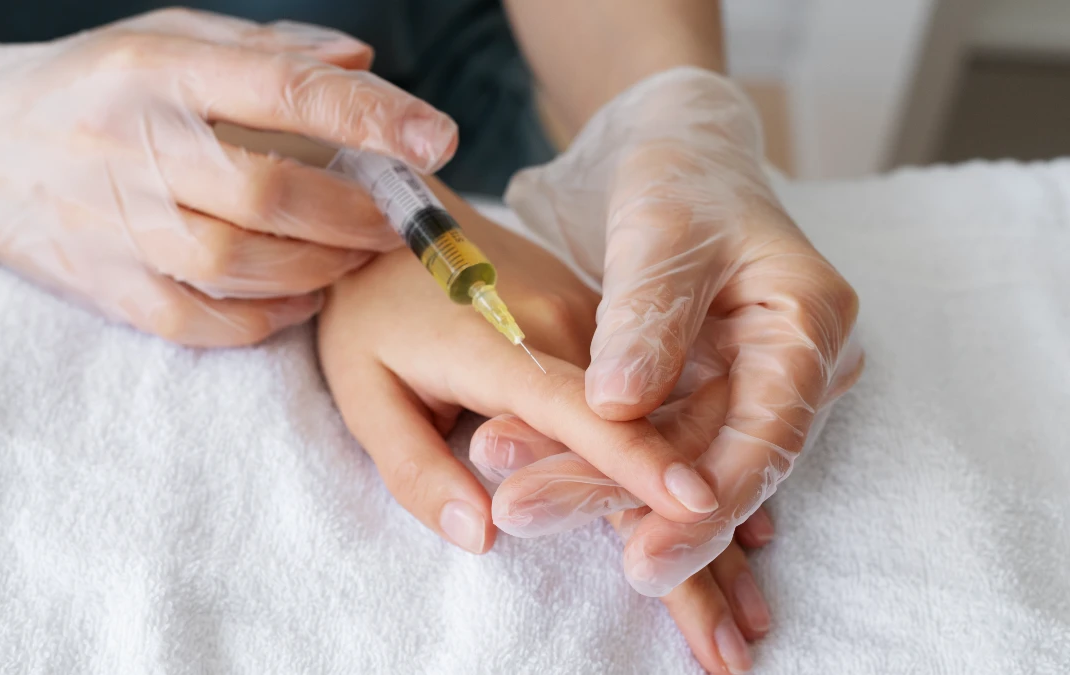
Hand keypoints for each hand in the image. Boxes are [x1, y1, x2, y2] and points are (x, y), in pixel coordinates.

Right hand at [0, 10, 456, 345]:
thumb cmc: (92, 86)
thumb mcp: (167, 37)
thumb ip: (268, 50)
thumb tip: (364, 64)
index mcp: (156, 72)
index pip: (278, 88)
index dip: (366, 115)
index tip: (435, 138)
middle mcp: (132, 148)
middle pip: (266, 193)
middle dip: (355, 213)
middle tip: (401, 219)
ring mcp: (114, 226)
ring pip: (238, 265)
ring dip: (321, 266)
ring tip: (357, 254)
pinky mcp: (106, 286)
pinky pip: (202, 320)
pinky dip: (268, 315)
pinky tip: (301, 293)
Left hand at [316, 184, 773, 673]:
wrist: (393, 222)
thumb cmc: (368, 308)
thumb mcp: (362, 386)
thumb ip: (417, 465)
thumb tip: (482, 538)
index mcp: (506, 341)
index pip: (586, 413)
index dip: (639, 462)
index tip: (694, 508)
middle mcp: (570, 331)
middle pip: (648, 439)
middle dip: (697, 536)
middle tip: (732, 639)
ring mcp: (594, 329)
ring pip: (666, 429)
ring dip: (712, 521)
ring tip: (749, 614)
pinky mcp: (600, 332)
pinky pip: (653, 407)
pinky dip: (691, 473)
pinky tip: (733, 529)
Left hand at [501, 67, 863, 595]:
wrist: (670, 151)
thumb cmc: (678, 175)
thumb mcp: (660, 230)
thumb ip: (646, 315)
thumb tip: (620, 407)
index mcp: (806, 321)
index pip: (770, 435)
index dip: (710, 501)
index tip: (645, 552)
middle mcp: (786, 365)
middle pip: (713, 460)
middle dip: (625, 499)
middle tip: (533, 516)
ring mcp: (740, 381)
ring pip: (671, 457)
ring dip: (591, 479)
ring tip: (512, 499)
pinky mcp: (693, 389)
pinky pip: (647, 437)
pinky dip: (588, 452)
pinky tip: (526, 466)